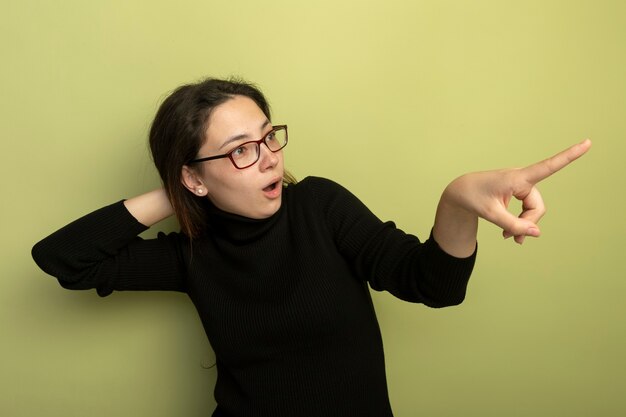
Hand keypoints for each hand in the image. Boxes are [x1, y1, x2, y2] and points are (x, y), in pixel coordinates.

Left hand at [441, 139, 591, 244]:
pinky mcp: (518, 191)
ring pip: (533, 210)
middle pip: (537, 207)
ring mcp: (520, 185)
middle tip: (512, 239)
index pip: (548, 166)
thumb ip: (514, 225)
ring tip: (508, 238)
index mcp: (516, 178)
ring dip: (523, 225)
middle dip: (527, 224)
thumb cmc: (473, 198)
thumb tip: (537, 234)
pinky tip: (509, 233)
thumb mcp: (491, 215)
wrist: (460, 192)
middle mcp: (521, 178)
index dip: (569, 156)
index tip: (587, 142)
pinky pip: (527, 209)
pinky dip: (520, 222)